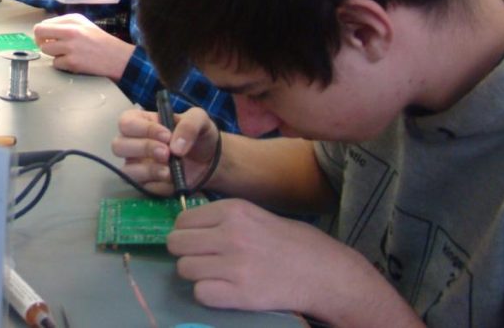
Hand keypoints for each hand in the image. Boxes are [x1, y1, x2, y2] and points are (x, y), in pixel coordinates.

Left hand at [32, 13, 133, 79]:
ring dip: (53, 54)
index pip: (44, 23)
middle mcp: (70, 30)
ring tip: (66, 54)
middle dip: (40, 41)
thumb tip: (44, 32)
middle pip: (39, 32)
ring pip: (45, 49)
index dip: (43, 33)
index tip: (48, 39)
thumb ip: (64, 25)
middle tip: (48, 46)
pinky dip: (62, 65)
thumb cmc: (100, 42)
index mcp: (72, 20)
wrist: (117, 57)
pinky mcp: (72, 61)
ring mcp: (70, 46)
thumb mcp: (84, 25)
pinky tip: (73, 62)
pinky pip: (55, 63)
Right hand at [111, 107, 220, 195]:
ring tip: (170, 170)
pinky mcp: (145, 184)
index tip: (167, 135)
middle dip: (144, 148)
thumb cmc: (198, 135)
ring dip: (149, 170)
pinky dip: (159, 184)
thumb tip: (176, 147)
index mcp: (142, 122)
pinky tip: (173, 180)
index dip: (143, 129)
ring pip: (127, 169)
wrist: (210, 161)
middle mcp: (134, 143)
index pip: (126, 122)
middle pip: (118, 145)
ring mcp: (137, 165)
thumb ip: (189, 125)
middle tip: (167, 153)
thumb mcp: (199, 119)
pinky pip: (143, 187)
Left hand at [169, 201, 422, 325]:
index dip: (186, 232)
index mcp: (233, 210)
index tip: (196, 241)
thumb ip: (223, 219)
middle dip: (185, 253)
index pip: (183, 220)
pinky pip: (201, 293)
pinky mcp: (241, 294)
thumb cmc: (292, 242)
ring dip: (196, 274)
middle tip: (202, 260)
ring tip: (216, 275)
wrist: (325, 274)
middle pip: (177, 244)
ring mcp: (235, 265)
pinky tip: (225, 290)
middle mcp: (231, 234)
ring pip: (185, 269)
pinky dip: (208, 294)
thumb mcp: (256, 216)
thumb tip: (187, 227)